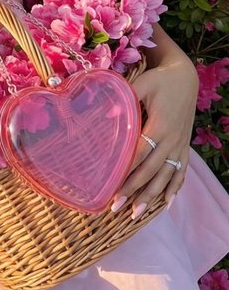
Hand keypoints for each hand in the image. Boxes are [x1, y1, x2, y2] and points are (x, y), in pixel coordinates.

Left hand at [112, 59, 199, 217]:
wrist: (185, 77)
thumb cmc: (160, 80)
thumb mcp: (142, 84)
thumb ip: (125, 97)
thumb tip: (105, 114)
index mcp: (160, 126)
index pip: (140, 155)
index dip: (126, 173)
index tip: (111, 188)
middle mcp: (171, 140)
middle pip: (151, 171)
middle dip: (134, 190)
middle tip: (116, 207)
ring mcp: (179, 145)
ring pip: (166, 176)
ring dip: (152, 195)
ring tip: (137, 213)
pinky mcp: (184, 146)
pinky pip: (181, 171)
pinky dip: (175, 188)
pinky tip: (167, 204)